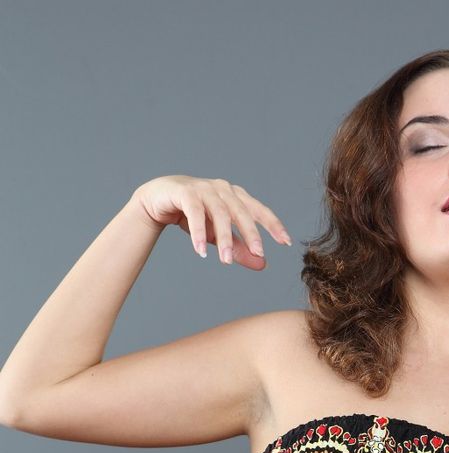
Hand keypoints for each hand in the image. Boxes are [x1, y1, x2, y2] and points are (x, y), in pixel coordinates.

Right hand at [131, 175, 291, 269]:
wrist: (158, 201)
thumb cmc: (193, 216)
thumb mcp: (218, 236)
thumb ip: (239, 248)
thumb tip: (262, 264)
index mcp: (235, 196)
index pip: (259, 210)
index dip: (273, 224)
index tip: (286, 242)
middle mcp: (222, 189)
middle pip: (241, 212)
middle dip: (251, 234)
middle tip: (259, 253)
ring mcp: (204, 188)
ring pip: (219, 214)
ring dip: (224, 238)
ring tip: (226, 260)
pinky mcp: (185, 192)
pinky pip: (195, 213)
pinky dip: (198, 232)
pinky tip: (200, 251)